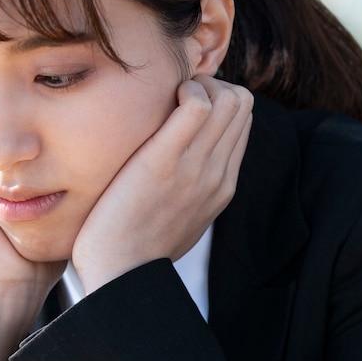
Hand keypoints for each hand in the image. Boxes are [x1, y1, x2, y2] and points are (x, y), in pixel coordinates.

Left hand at [72, 75, 252, 292]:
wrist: (119, 275)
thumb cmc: (134, 247)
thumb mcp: (178, 219)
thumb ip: (190, 190)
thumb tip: (181, 168)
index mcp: (222, 186)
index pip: (242, 123)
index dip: (217, 101)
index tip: (184, 105)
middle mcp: (218, 174)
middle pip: (242, 104)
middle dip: (212, 86)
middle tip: (176, 97)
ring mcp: (197, 168)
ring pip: (229, 99)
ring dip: (199, 85)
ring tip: (169, 99)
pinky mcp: (167, 161)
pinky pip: (198, 106)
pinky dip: (186, 90)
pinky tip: (160, 102)